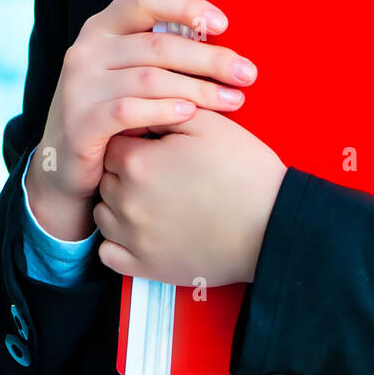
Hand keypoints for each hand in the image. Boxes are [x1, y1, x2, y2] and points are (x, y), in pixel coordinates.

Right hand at [33, 0, 259, 206]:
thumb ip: (160, 52)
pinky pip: (129, 110)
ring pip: (150, 78)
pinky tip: (190, 114)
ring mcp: (79, 86)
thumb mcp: (129, 73)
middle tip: (247, 73)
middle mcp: (86, 51)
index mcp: (102, 28)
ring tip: (233, 100)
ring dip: (199, 89)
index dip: (185, 6)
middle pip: (158, 45)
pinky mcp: (79, 121)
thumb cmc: (112, 114)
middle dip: (209, 58)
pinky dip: (163, 110)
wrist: (64, 166)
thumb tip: (219, 35)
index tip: (224, 23)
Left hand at [93, 106, 287, 286]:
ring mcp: (133, 237)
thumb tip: (141, 107)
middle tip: (161, 170)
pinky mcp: (144, 267)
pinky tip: (139, 229)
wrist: (270, 224)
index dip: (134, 139)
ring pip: (103, 213)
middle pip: (106, 177)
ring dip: (118, 203)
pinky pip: (107, 253)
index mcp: (139, 162)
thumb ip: (166, 110)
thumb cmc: (244, 171)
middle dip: (126, 169)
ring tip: (153, 198)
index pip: (113, 142)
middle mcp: (127, 201)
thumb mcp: (209, 125)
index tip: (155, 144)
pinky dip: (116, 241)